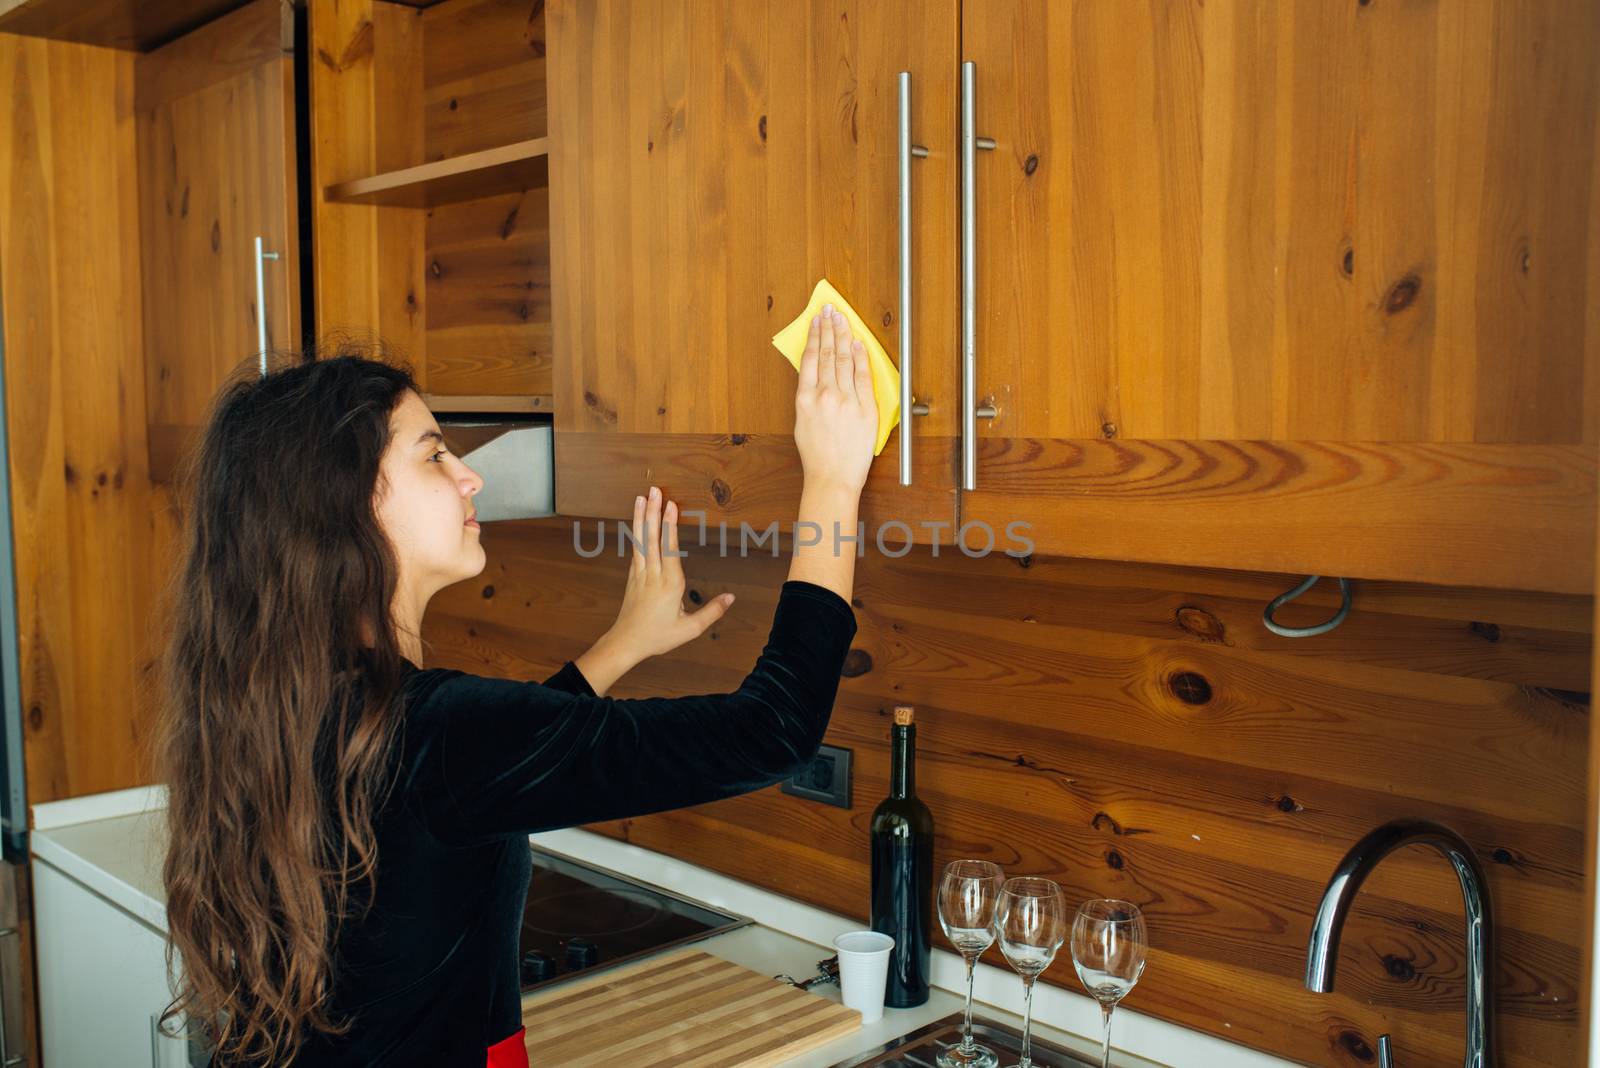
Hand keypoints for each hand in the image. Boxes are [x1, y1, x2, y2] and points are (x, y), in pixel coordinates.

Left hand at [601, 486, 734, 664]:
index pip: (669, 548)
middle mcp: (653, 574)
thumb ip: (712, 612)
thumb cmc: (658, 637)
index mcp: (669, 584)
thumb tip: (731, 597)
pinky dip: (637, 532)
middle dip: (654, 512)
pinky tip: (638, 521)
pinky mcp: (632, 577)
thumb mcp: (690, 629)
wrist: (626, 643)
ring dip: (642, 517)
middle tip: (655, 490)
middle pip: (652, 538)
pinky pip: (635, 549)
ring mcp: (640, 574)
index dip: (670, 525)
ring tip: (642, 497)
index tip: (672, 505)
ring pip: (640, 540)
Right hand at [794, 304, 877, 495]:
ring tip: (843, 320)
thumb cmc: (817, 456)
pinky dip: (861, 358)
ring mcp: (845, 401)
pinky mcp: (865, 409)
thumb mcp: (802, 422)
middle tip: (832, 310)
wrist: (832, 478)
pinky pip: (863, 377)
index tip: (817, 320)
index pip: (811, 357)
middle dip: (830, 328)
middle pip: (828, 353)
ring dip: (844, 336)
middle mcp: (824, 396)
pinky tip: (858, 344)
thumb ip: (808, 397)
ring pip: (844, 360)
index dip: (815, 335)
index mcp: (805, 399)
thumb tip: (815, 376)